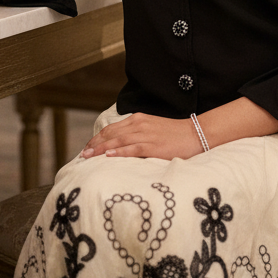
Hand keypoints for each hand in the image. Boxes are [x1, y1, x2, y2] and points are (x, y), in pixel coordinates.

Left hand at [80, 112, 202, 161]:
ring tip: (88, 157)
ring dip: (101, 149)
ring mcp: (146, 135)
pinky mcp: (153, 146)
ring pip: (117, 141)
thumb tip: (120, 146)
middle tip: (82, 155)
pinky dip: (119, 152)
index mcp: (137, 120)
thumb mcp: (151, 129)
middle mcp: (139, 125)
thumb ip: (136, 133)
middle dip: (94, 144)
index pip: (111, 129)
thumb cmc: (174, 134)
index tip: (87, 148)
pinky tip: (109, 157)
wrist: (195, 134)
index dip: (97, 138)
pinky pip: (132, 149)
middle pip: (110, 134)